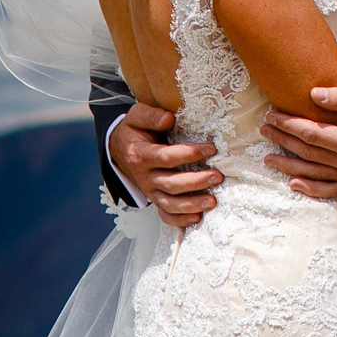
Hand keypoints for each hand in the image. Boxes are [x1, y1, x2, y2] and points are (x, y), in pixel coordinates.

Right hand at [108, 102, 220, 227]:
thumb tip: (169, 118)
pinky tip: (198, 218)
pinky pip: (166, 215)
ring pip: (170, 203)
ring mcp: (150, 191)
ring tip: (213, 201)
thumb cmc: (134, 131)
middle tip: (218, 176)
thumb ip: (151, 115)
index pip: (166, 157)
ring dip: (192, 204)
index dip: (189, 154)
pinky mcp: (155, 199)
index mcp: (141, 155)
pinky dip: (180, 221)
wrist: (119, 150)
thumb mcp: (136, 117)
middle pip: (171, 184)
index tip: (211, 149)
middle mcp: (145, 177)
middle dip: (196, 182)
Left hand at [263, 86, 336, 199]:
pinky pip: (332, 190)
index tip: (272, 116)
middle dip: (283, 141)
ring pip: (315, 173)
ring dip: (289, 166)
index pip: (311, 133)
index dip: (289, 124)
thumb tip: (312, 95)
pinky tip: (294, 184)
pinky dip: (312, 189)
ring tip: (269, 158)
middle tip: (265, 130)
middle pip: (309, 152)